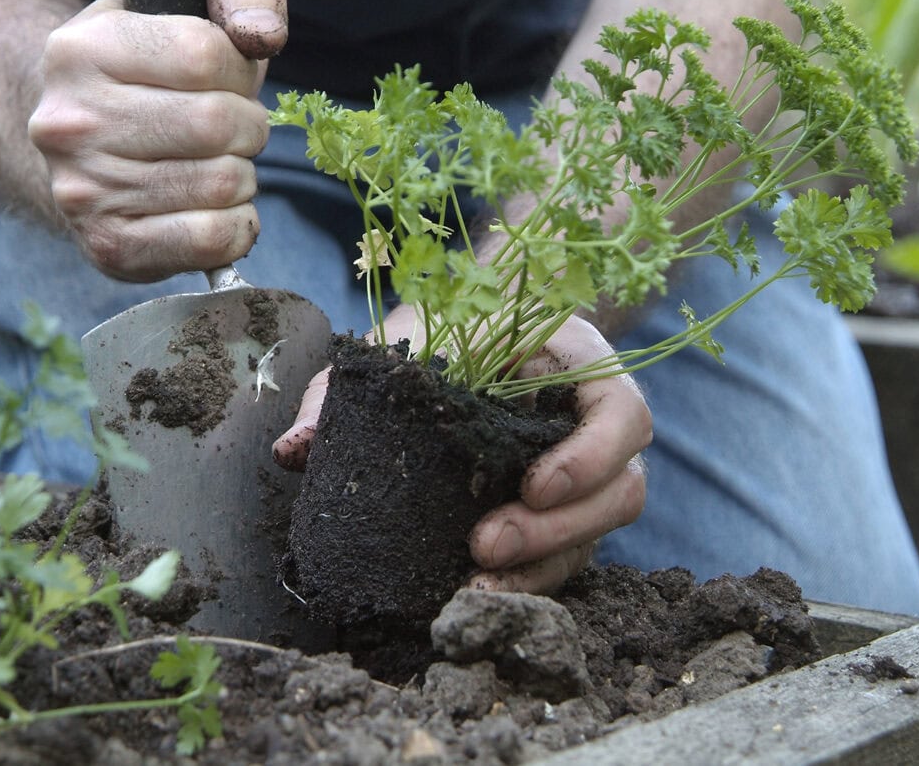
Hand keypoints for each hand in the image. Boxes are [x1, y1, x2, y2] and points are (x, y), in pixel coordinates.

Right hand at [28, 0, 286, 280]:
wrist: (83, 145)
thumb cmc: (152, 74)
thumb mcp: (185, 2)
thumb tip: (260, 35)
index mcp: (80, 50)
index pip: (203, 53)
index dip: (238, 69)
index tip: (227, 79)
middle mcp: (68, 122)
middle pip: (215, 124)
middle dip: (248, 127)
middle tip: (233, 130)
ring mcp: (83, 191)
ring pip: (221, 184)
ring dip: (243, 177)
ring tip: (217, 166)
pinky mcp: (109, 246)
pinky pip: (210, 239)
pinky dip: (238, 226)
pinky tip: (219, 210)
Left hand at [273, 312, 651, 593]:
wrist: (473, 332)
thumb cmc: (448, 327)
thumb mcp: (401, 339)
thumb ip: (346, 389)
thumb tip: (295, 451)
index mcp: (582, 367)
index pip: (623, 416)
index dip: (591, 456)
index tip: (530, 484)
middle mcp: (597, 427)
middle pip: (619, 492)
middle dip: (556, 529)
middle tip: (485, 545)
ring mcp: (585, 475)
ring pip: (597, 534)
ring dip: (543, 563)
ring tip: (478, 582)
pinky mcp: (559, 512)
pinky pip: (563, 554)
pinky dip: (527, 578)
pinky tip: (475, 591)